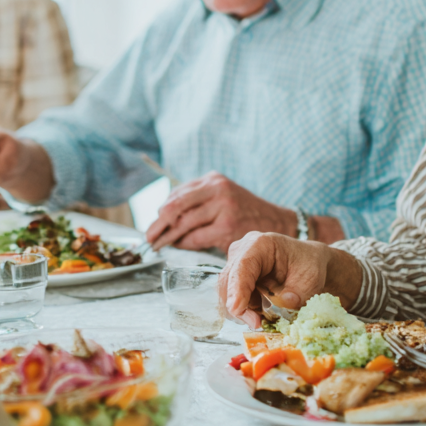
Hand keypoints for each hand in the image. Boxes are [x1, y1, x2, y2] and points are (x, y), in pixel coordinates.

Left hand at [146, 172, 296, 252]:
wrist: (276, 222)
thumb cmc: (245, 212)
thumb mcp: (222, 196)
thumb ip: (198, 202)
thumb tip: (164, 217)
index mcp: (213, 179)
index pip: (176, 194)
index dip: (161, 210)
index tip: (153, 223)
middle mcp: (217, 189)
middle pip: (175, 206)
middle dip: (158, 223)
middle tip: (148, 237)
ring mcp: (222, 207)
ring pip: (182, 223)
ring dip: (167, 236)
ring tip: (158, 244)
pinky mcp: (226, 227)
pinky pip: (195, 237)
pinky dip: (183, 243)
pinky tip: (178, 246)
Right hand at [219, 231, 361, 328]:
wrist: (308, 265)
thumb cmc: (309, 266)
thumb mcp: (310, 280)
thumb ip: (297, 293)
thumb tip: (284, 302)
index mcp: (261, 244)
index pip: (243, 266)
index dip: (237, 289)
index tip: (237, 309)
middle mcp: (243, 250)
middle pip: (229, 280)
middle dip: (238, 306)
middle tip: (256, 323)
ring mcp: (237, 264)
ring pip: (227, 292)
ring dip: (242, 310)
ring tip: (262, 320)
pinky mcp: (237, 278)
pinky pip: (233, 298)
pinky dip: (245, 309)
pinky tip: (260, 313)